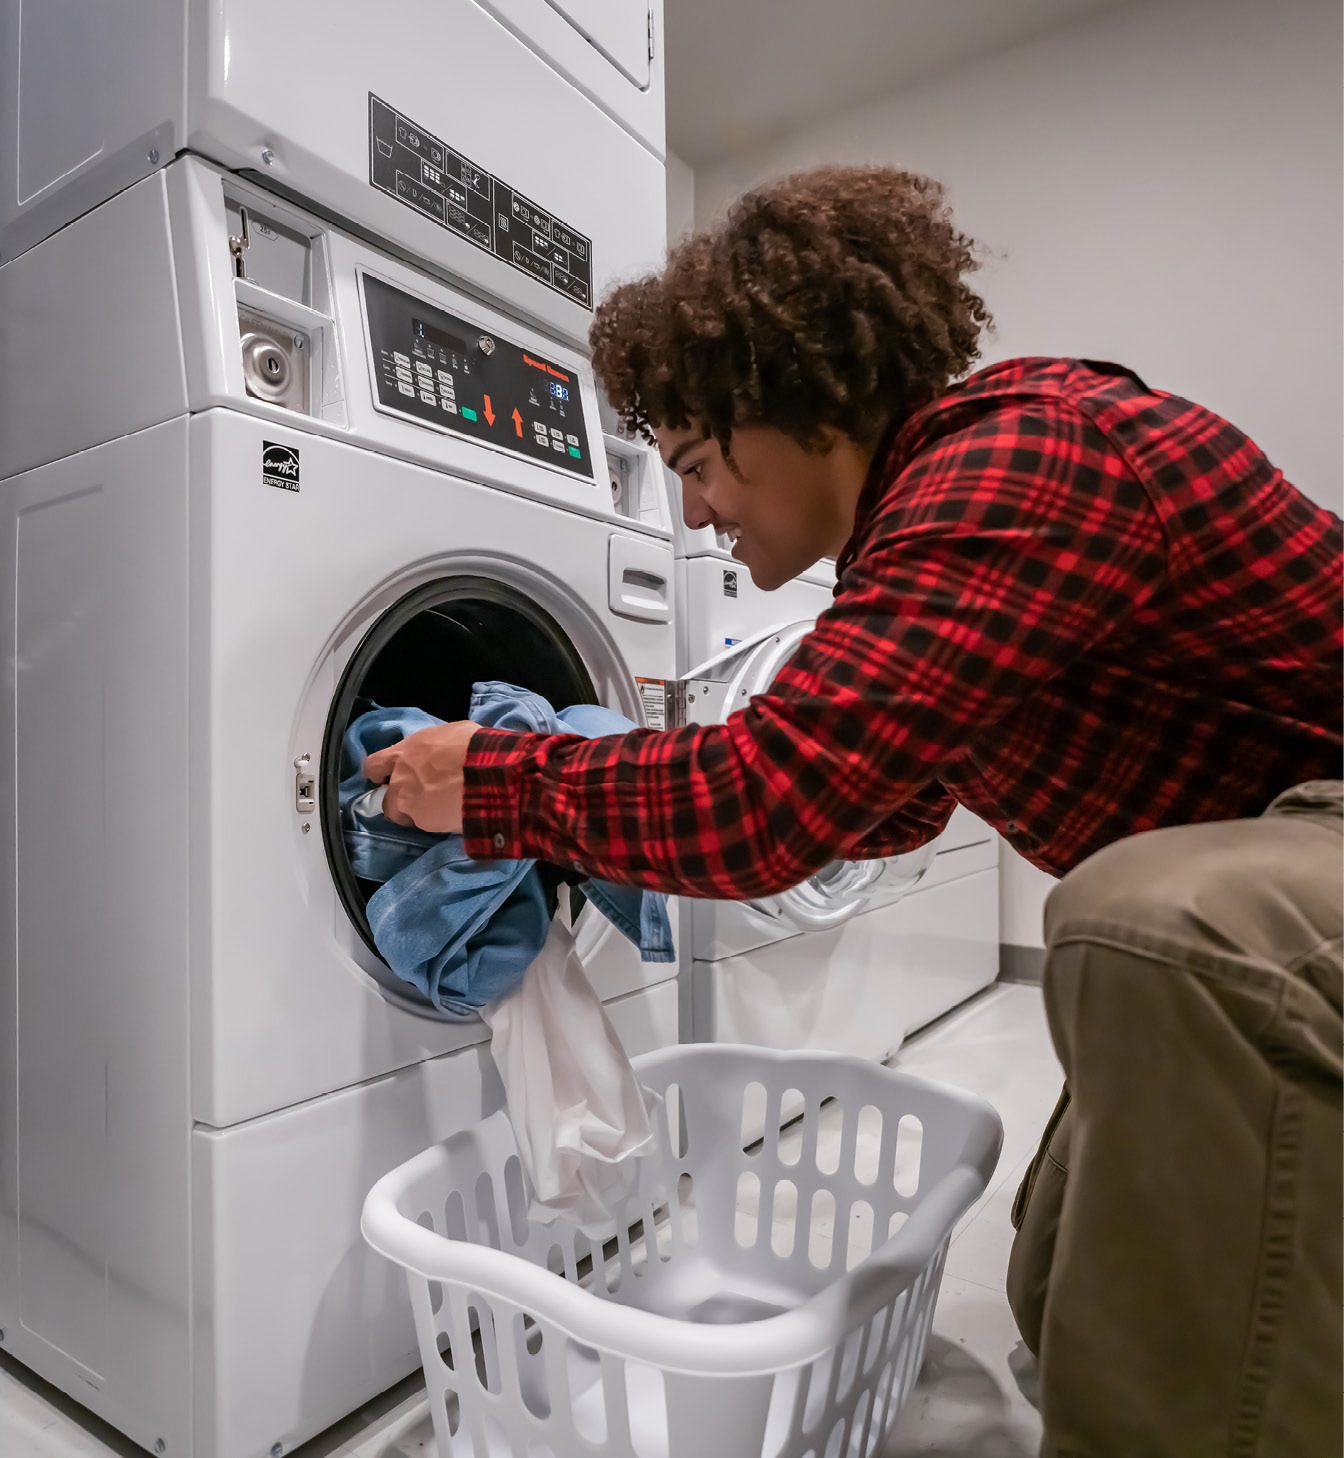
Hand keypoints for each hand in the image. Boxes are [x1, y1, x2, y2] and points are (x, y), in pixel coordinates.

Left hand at [363, 721, 482, 833]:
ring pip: (402, 815)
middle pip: (384, 799)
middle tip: (415, 798)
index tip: (387, 777)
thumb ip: (433, 747)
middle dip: (397, 799)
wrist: (488, 771)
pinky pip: (425, 824)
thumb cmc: (472, 745)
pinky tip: (451, 816)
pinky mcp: (425, 823)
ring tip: (436, 811)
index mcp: (403, 753)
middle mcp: (400, 780)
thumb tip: (435, 752)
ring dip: (413, 814)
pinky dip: (435, 822)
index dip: (380, 773)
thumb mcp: (449, 733)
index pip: (374, 765)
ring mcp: (409, 804)